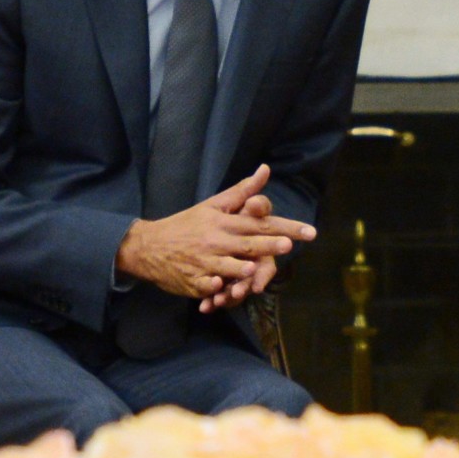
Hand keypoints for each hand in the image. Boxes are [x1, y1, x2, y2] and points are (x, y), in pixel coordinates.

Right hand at [117, 164, 314, 298]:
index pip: (261, 224)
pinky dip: (210, 287)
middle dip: (267, 245)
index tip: (309, 232)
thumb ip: (243, 191)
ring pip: (225, 267)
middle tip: (287, 244)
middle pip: (247, 245)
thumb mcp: (214, 205)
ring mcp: (204, 263)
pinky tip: (217, 288)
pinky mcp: (193, 282)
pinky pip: (204, 286)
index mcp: (225, 223)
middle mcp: (216, 242)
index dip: (286, 227)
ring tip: (253, 269)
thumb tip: (265, 170)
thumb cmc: (188, 223)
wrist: (149, 246)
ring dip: (238, 269)